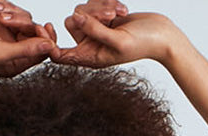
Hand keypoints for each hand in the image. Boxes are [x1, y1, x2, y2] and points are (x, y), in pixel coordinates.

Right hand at [0, 7, 55, 76]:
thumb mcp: (0, 52)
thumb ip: (26, 50)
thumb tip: (50, 47)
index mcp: (16, 66)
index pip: (41, 51)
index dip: (45, 37)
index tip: (41, 26)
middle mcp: (13, 53)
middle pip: (34, 32)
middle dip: (22, 21)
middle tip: (4, 18)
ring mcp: (6, 37)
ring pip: (23, 18)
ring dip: (10, 10)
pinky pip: (11, 10)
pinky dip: (2, 5)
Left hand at [49, 6, 173, 67]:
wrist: (161, 34)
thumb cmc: (143, 44)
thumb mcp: (118, 40)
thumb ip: (96, 31)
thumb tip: (76, 19)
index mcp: (89, 58)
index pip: (58, 55)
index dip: (47, 43)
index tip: (46, 26)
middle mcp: (90, 44)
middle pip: (70, 24)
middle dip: (88, 15)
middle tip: (109, 16)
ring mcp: (96, 29)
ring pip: (83, 10)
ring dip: (101, 7)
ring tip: (120, 14)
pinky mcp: (104, 16)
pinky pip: (95, 3)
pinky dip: (108, 2)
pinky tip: (123, 10)